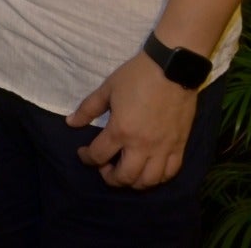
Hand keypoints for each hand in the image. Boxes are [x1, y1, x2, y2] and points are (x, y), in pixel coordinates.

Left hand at [67, 53, 197, 188]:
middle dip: (109, 177)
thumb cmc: (137, 76)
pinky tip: (151, 170)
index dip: (86, 158)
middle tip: (105, 167)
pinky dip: (159, 177)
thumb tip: (70, 123)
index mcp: (121, 131)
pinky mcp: (179, 145)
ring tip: (128, 171)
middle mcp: (141, 146)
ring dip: (134, 182)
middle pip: (124, 177)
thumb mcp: (108, 88)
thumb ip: (88, 108)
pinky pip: (170, 172)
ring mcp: (163, 148)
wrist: (173, 67)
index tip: (83, 153)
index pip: (98, 156)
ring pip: (148, 181)